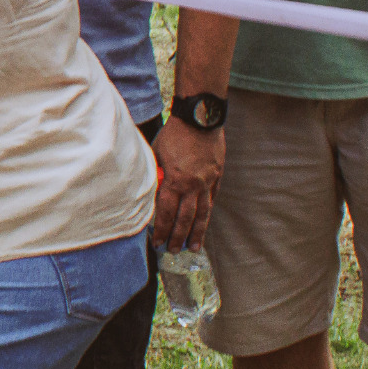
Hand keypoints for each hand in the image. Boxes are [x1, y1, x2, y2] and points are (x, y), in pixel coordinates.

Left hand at [149, 114, 222, 250]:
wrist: (200, 117)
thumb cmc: (173, 134)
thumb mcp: (156, 154)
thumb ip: (155, 176)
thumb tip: (149, 194)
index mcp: (175, 181)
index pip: (166, 213)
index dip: (160, 229)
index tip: (156, 243)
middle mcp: (193, 185)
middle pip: (185, 218)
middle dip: (178, 237)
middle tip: (172, 251)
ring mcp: (208, 182)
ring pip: (203, 213)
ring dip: (197, 232)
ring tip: (194, 247)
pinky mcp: (217, 175)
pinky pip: (212, 199)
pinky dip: (207, 213)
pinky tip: (204, 223)